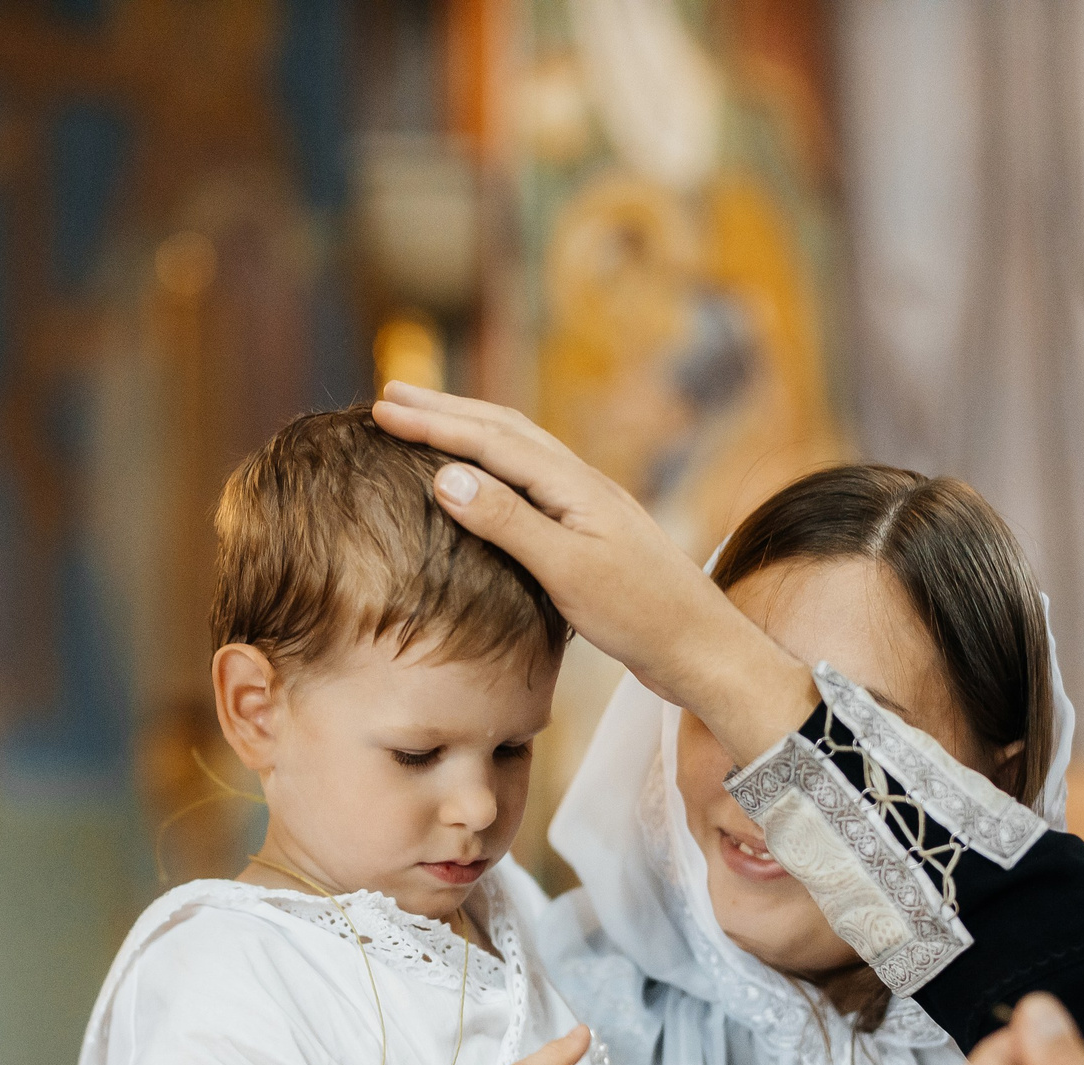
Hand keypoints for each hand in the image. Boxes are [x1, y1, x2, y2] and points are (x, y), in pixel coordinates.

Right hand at [369, 383, 814, 756]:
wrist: (700, 649)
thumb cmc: (639, 615)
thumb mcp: (567, 571)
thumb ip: (508, 522)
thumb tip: (446, 475)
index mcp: (573, 486)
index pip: (491, 440)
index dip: (434, 422)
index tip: (383, 407)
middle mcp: (581, 484)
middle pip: (505, 430)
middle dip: (446, 410)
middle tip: (391, 395)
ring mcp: (588, 507)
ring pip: (520, 451)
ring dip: (470, 431)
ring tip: (428, 422)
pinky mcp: (591, 534)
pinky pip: (531, 481)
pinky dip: (494, 466)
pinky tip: (486, 482)